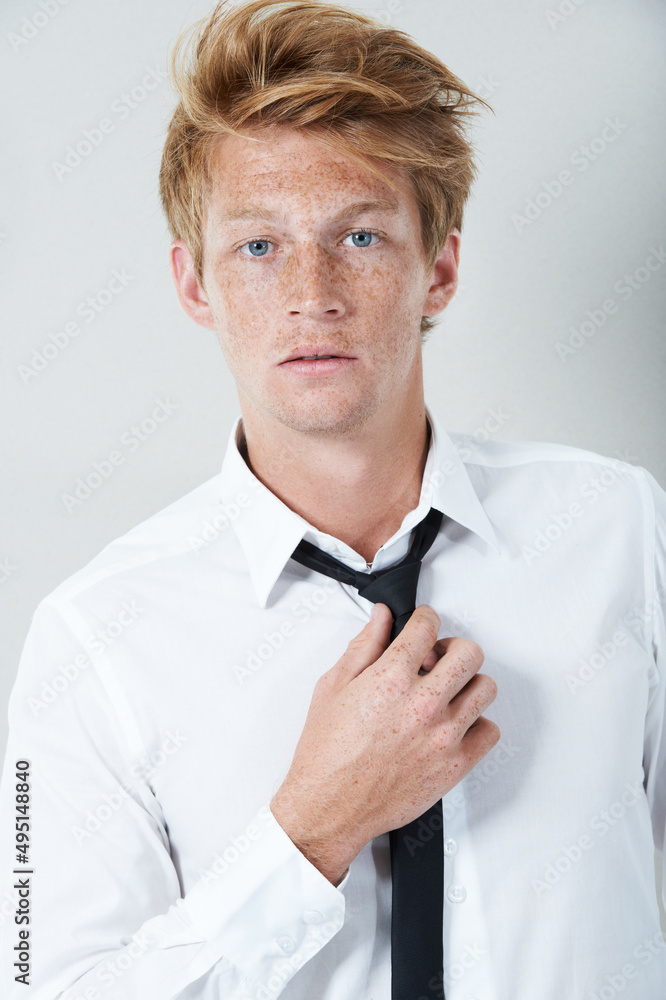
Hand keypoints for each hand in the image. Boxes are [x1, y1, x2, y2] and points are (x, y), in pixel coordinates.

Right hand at [270, 604, 499, 884]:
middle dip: (452, 648)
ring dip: (467, 683)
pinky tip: (454, 724)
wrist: (329, 808)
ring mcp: (444, 735)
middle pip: (469, 652)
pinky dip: (476, 723)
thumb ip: (364, 646)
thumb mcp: (333, 687)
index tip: (422, 625)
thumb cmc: (326, 754)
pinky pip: (490, 731)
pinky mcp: (456, 765)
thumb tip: (382, 618)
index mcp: (391, 678)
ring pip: (485, 688)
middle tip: (436, 660)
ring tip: (447, 692)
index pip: (427, 626)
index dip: (424, 619)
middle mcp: (423, 703)